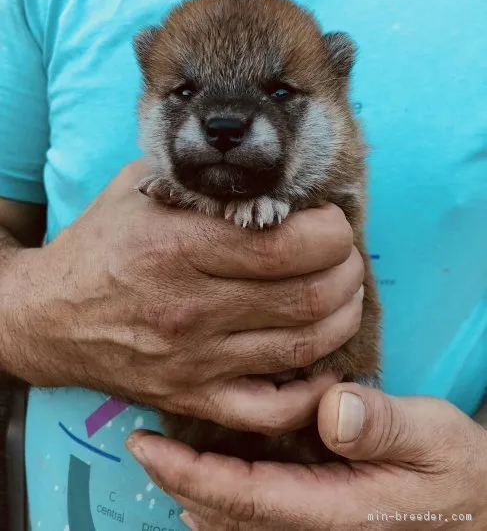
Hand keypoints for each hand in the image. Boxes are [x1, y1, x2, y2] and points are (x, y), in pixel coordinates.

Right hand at [3, 160, 362, 433]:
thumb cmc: (101, 244)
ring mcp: (193, 361)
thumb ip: (205, 178)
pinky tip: (323, 362)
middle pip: (306, 296)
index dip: (331, 232)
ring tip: (343, 294)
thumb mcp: (142, 189)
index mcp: (178, 246)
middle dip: (346, 271)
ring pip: (302, 348)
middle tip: (345, 257)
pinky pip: (272, 410)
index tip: (331, 223)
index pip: (286, 244)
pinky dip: (314, 391)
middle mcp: (189, 308)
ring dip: (342, 317)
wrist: (48, 316)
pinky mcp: (193, 398)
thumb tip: (274, 175)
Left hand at [127, 384, 486, 529]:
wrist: (478, 503)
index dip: (190, 474)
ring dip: (197, 488)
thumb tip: (331, 410)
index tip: (146, 447)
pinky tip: (213, 472)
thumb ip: (383, 425)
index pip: (246, 497)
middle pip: (229, 512)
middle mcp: (316, 524)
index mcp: (335, 509)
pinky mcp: (322, 513)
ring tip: (165, 454)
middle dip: (179, 481)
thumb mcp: (432, 436)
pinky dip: (226, 492)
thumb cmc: (457, 469)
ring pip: (238, 518)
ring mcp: (317, 523)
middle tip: (142, 443)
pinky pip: (259, 511)